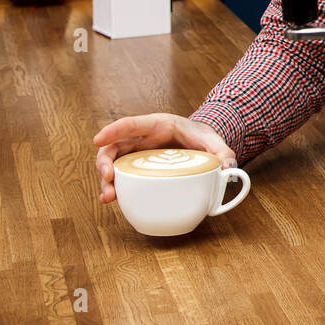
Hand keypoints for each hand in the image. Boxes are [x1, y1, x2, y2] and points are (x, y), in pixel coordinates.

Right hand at [92, 113, 235, 203]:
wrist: (200, 142)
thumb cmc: (202, 137)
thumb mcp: (214, 142)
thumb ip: (223, 153)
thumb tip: (227, 169)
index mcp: (158, 125)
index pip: (132, 124)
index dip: (114, 130)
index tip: (98, 139)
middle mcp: (142, 139)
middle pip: (114, 146)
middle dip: (105, 161)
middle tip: (107, 178)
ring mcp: (137, 154)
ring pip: (113, 164)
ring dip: (106, 180)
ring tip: (108, 197)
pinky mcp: (138, 168)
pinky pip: (122, 176)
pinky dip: (115, 187)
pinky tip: (112, 200)